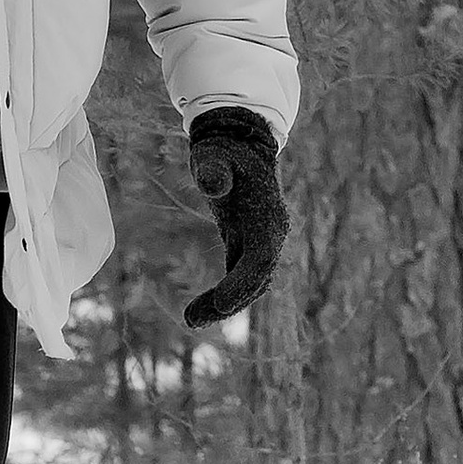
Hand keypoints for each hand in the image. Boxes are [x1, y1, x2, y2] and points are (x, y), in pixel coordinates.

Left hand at [183, 108, 286, 330]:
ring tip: (191, 319)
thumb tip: (212, 187)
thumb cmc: (224, 148)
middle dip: (230, 302)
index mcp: (268, 216)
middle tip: (193, 320)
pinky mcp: (248, 244)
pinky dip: (224, 295)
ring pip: (251, 283)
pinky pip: (240, 277)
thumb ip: (213, 168)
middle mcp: (271, 233)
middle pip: (258, 278)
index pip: (261, 259)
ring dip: (225, 305)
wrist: (239, 143)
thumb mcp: (215, 152)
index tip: (218, 303)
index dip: (242, 284)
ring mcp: (262, 240)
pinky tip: (199, 311)